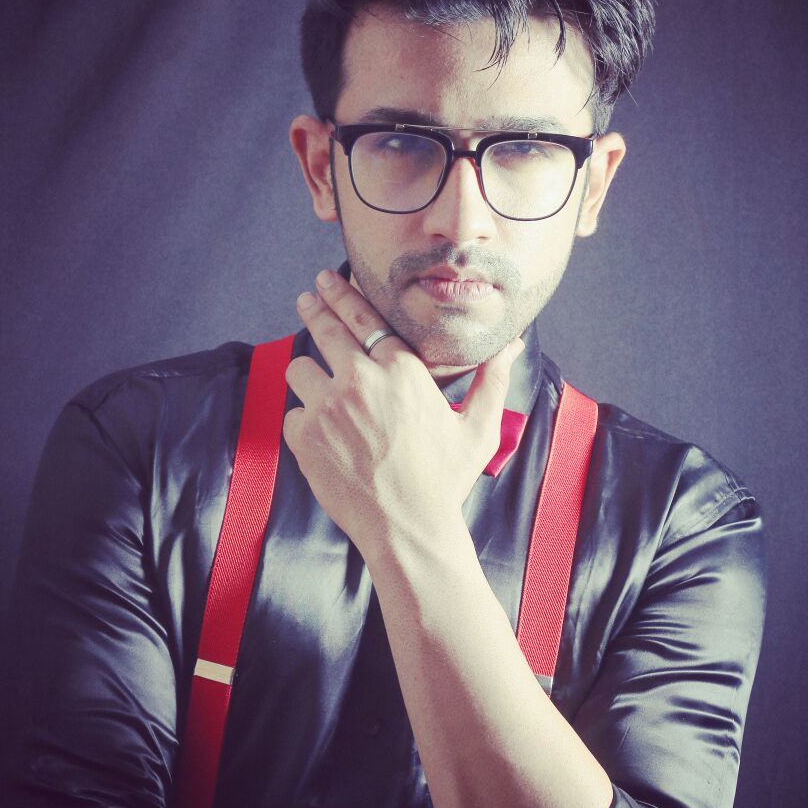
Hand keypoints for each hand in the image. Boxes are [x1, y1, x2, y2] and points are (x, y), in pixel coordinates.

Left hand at [282, 269, 521, 556]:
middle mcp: (359, 380)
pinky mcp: (304, 437)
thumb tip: (513, 345)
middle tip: (308, 296)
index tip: (330, 279)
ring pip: (300, 367)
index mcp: (400, 369)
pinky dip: (305, 420)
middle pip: (324, 328)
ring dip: (308, 371)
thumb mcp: (480, 427)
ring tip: (315, 377)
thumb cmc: (447, 479)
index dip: (343, 293)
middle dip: (314, 307)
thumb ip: (492, 379)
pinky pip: (294, 413)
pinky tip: (321, 432)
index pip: (363, 316)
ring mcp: (326, 408)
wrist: (408, 528)